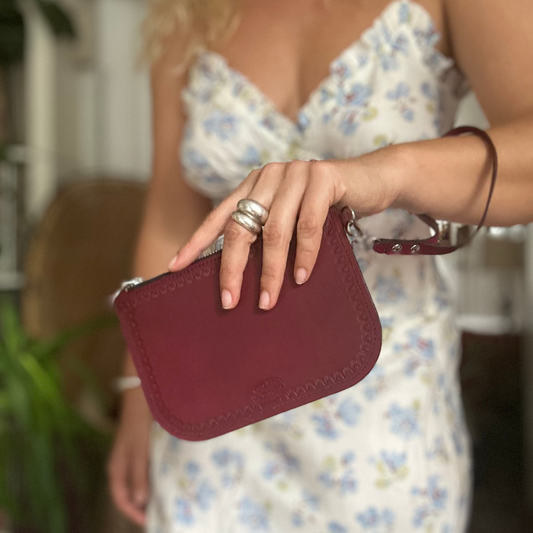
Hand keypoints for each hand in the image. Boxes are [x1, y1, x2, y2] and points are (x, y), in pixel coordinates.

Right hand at [107, 387, 152, 526]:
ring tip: (163, 502)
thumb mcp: (138, 451)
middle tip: (158, 514)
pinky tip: (164, 480)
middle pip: (129, 492)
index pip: (121, 499)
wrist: (141, 398)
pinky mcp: (141, 449)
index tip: (148, 522)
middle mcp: (122, 466)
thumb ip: (138, 475)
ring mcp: (131, 457)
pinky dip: (152, 479)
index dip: (133, 512)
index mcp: (116, 469)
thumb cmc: (138, 425)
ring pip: (138, 482)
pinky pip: (145, 470)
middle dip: (141, 506)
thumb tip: (138, 502)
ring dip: (148, 493)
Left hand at [168, 151, 400, 310]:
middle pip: (241, 227)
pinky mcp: (323, 177)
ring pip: (274, 231)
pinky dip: (304, 255)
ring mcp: (295, 173)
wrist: (370, 181)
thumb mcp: (291, 220)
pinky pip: (308, 225)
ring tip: (267, 301)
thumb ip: (269, 235)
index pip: (219, 216)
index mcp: (254, 185)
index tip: (175, 267)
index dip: (196, 242)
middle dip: (231, 268)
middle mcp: (268, 176)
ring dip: (270, 271)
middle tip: (228, 301)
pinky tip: (301, 277)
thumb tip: (245, 278)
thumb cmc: (327, 208)